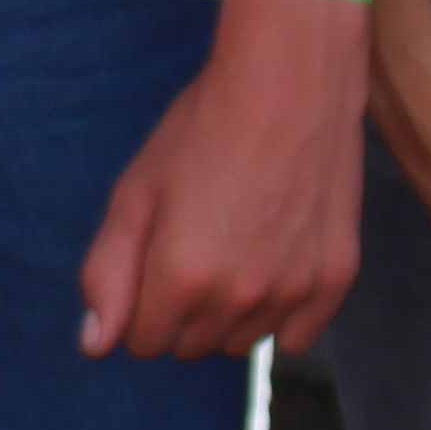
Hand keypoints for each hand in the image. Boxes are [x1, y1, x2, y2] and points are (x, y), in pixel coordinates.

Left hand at [78, 0, 368, 361]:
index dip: (140, 300)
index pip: (142, 341)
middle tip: (192, 237)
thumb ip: (108, 272)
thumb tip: (94, 346)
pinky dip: (278, 311)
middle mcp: (241, 297)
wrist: (291, 83)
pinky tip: (272, 256)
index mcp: (182, 277)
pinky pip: (296, 337)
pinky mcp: (335, 282)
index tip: (153, 252)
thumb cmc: (202, 130)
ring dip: (228, 311)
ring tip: (233, 240)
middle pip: (191, 346)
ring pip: (241, 343)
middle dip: (180, 308)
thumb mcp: (137, 191)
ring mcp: (293, 292)